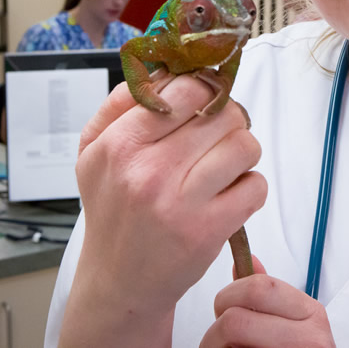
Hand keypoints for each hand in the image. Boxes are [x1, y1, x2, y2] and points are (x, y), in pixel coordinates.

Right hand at [59, 75, 266, 345]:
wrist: (118, 281)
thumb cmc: (113, 210)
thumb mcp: (92, 152)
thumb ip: (120, 103)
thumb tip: (163, 67)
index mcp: (119, 144)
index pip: (184, 88)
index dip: (203, 88)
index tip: (204, 99)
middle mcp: (148, 171)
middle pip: (222, 113)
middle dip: (227, 119)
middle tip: (216, 136)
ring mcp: (181, 202)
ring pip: (245, 145)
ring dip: (242, 153)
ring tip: (223, 166)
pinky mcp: (209, 230)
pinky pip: (256, 185)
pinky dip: (250, 187)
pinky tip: (228, 195)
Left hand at [200, 258, 334, 347]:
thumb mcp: (289, 321)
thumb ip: (267, 293)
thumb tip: (247, 260)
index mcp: (310, 313)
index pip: (257, 287)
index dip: (229, 295)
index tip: (226, 307)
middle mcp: (310, 339)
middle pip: (234, 321)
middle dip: (215, 330)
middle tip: (222, 340)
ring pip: (227, 343)